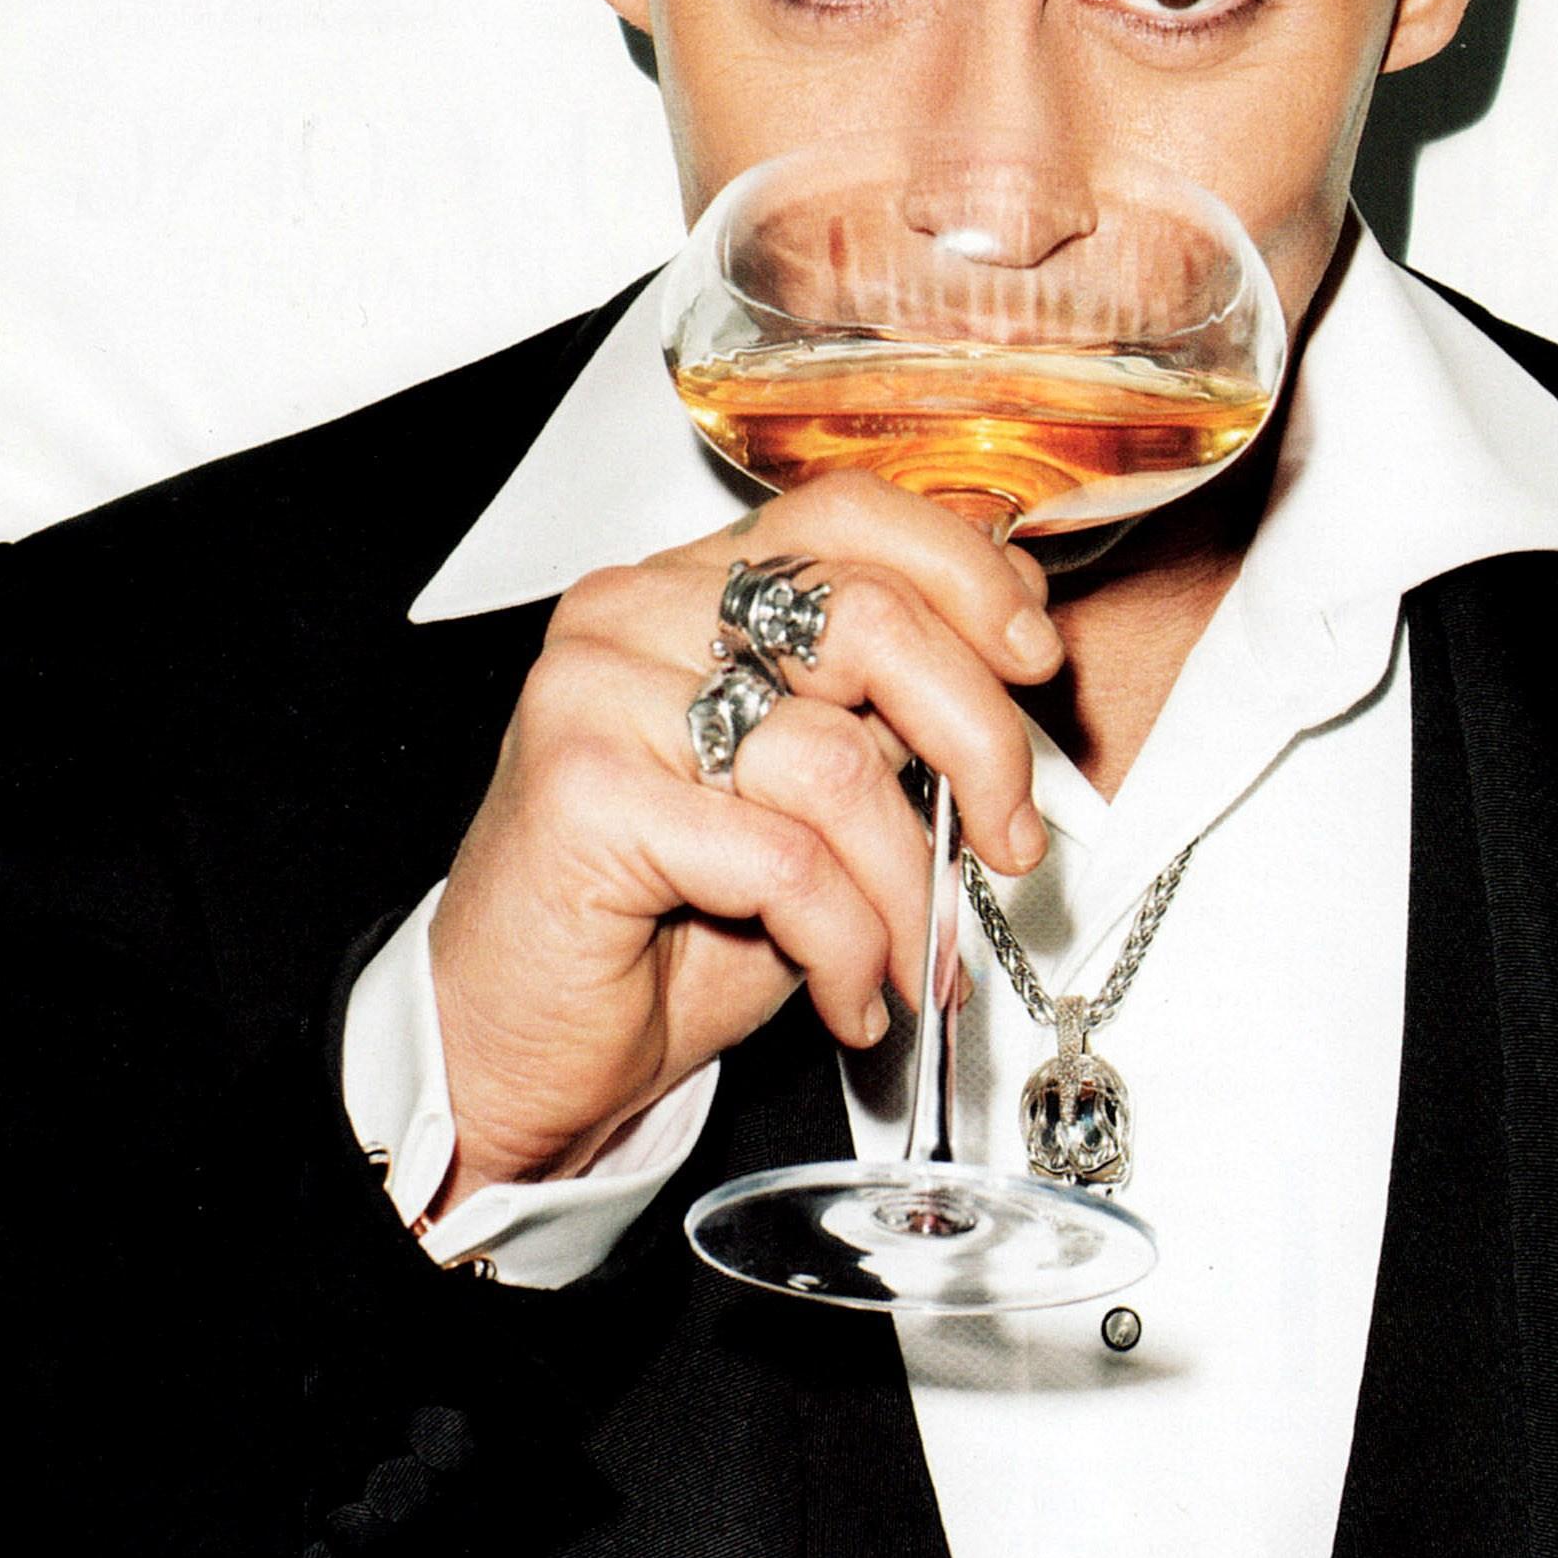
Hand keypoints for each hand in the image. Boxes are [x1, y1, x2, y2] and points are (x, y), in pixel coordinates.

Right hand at [425, 476, 1061, 1207]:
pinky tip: (852, 997)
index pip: (850, 513)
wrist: (518, 1044)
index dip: (968, 576)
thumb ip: (889, 702)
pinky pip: (784, 859)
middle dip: (981, 741)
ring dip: (910, 889)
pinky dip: (849, 945)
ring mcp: (597, 691)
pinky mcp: (584, 791)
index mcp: (691, 582)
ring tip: (919, 963)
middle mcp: (633, 609)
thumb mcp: (810, 788)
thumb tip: (1021, 632)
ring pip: (838, 760)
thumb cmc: (670, 918)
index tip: (1038, 665)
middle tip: (1010, 843)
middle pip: (868, 617)